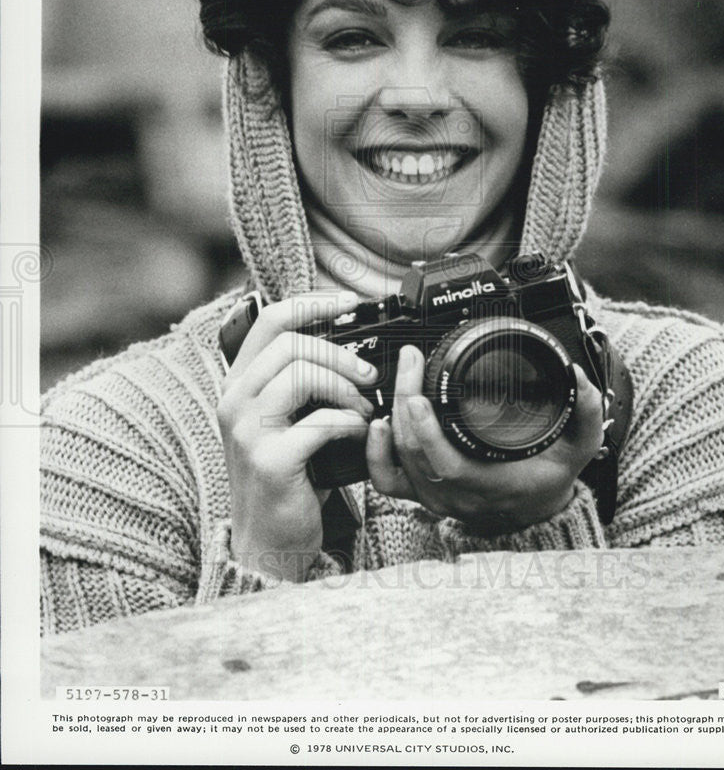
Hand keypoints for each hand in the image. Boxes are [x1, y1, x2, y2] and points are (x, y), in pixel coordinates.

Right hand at [217, 290, 377, 580]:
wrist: (268, 541)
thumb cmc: (285, 477)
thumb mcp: (282, 422)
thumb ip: (298, 383)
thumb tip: (349, 347)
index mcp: (239, 384)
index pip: (271, 321)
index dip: (313, 304)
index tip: (349, 303)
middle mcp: (235, 402)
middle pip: (292, 344)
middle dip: (340, 354)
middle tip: (367, 375)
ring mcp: (248, 431)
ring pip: (302, 375)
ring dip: (346, 388)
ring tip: (364, 408)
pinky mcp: (271, 461)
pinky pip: (320, 423)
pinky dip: (350, 423)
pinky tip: (359, 432)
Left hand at [366, 345, 603, 533]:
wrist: (536, 513)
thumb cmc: (551, 479)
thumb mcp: (579, 448)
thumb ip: (585, 413)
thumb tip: (577, 378)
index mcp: (490, 485)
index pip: (446, 465)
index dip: (426, 432)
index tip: (420, 394)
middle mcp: (456, 495)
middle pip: (414, 453)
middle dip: (405, 402)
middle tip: (411, 361)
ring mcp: (435, 497)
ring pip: (398, 462)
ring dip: (392, 418)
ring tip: (400, 379)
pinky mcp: (422, 492)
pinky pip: (387, 479)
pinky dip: (375, 452)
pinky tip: (378, 424)